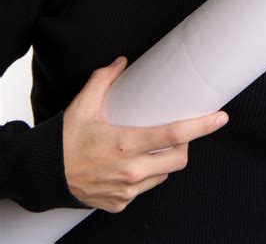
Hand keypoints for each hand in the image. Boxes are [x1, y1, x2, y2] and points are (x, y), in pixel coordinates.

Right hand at [63, 56, 228, 212]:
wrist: (44, 174)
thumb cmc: (65, 139)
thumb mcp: (82, 105)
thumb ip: (104, 80)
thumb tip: (122, 62)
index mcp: (125, 144)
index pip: (174, 135)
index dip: (202, 126)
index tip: (221, 117)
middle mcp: (130, 170)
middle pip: (179, 158)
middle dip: (186, 144)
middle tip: (178, 131)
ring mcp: (127, 190)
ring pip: (164, 175)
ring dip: (165, 160)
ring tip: (151, 146)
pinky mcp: (121, 203)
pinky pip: (146, 188)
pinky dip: (147, 175)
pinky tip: (133, 163)